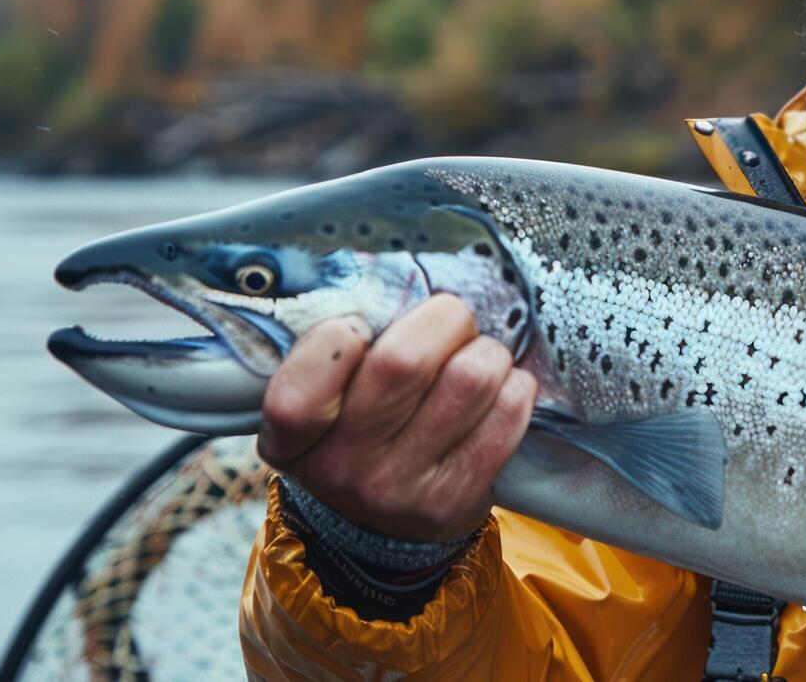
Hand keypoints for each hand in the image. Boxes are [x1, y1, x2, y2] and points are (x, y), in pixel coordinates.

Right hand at [256, 293, 536, 541]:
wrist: (384, 533)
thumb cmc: (358, 439)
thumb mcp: (323, 406)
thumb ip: (339, 352)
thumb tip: (388, 272)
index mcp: (291, 439)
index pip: (302, 381)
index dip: (340, 337)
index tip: (361, 328)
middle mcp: (340, 469)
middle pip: (404, 361)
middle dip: (443, 319)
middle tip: (451, 321)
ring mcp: (400, 489)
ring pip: (470, 378)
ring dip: (486, 352)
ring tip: (479, 356)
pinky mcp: (457, 500)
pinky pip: (509, 414)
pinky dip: (515, 387)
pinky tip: (501, 390)